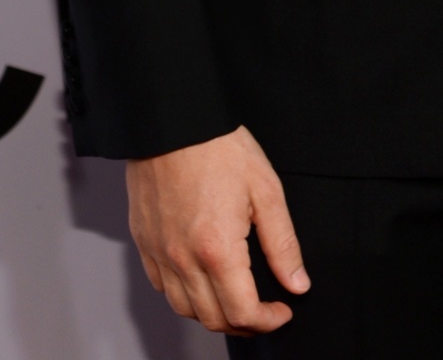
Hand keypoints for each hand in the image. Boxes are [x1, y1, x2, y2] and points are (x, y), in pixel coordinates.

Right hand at [126, 124, 309, 335]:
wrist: (172, 119)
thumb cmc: (219, 146)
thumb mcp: (266, 189)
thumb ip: (282, 243)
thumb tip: (298, 284)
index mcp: (217, 250)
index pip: (243, 312)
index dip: (269, 320)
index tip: (284, 310)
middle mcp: (183, 260)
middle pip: (213, 319)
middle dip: (245, 323)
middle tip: (265, 310)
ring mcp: (159, 253)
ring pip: (185, 309)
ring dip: (214, 314)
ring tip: (236, 299)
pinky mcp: (144, 242)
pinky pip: (162, 287)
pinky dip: (185, 295)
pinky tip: (202, 279)